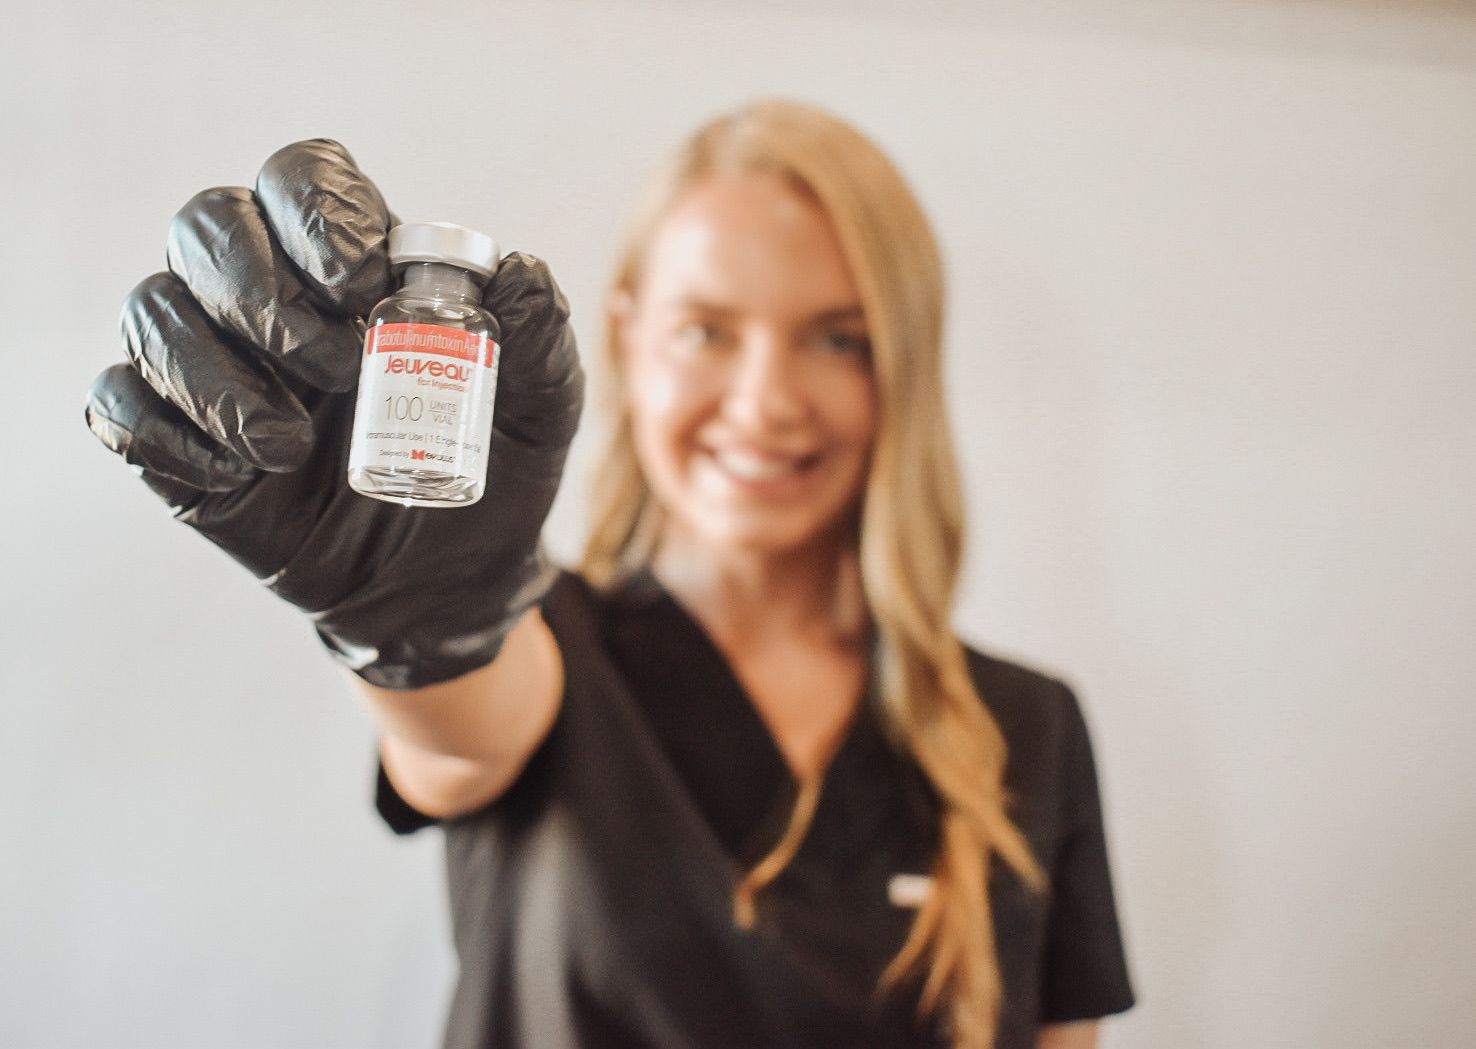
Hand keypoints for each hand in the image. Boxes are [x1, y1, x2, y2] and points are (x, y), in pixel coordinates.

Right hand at [85, 140, 583, 688]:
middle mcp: (269, 293)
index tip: (359, 282)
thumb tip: (520, 271)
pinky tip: (235, 474)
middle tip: (333, 366)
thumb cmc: (494, 472)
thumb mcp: (541, 411)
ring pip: (154, 309)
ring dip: (214, 373)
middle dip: (259, 287)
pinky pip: (118, 401)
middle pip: (208, 223)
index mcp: (352, 264)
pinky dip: (165, 432)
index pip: (302, 178)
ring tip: (289, 445)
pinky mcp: (176, 434)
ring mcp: (214, 361)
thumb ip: (541, 339)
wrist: (447, 582)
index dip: (315, 210)